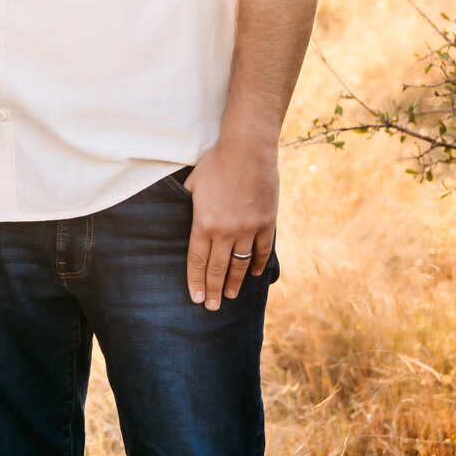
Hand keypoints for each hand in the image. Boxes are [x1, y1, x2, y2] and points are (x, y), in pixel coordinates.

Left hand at [183, 138, 277, 311]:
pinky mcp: (266, 222)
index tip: (195, 298)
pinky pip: (262, 250)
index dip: (195, 281)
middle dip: (212, 290)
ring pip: (240, 264)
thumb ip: (190, 203)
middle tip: (210, 307)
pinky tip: (253, 274)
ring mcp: (248, 228)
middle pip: (217, 268)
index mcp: (203, 223)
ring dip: (233, 282)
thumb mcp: (193, 183)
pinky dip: (257, 264)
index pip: (197, 261)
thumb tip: (190, 214)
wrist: (247, 149)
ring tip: (229, 296)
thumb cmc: (216, 162)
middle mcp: (225, 231)